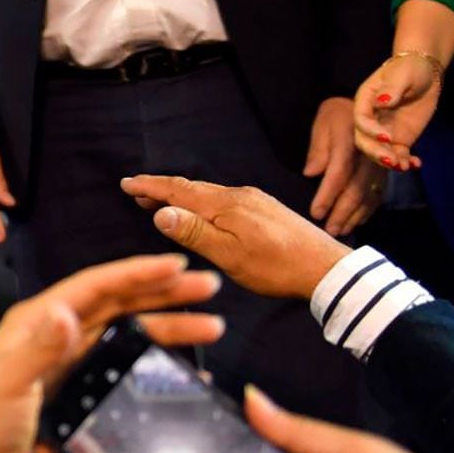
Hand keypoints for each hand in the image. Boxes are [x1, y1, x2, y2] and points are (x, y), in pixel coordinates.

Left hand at [0, 254, 224, 452]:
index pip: (95, 287)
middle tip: (209, 288)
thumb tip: (67, 313)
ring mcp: (68, 360)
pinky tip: (180, 362)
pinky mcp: (78, 387)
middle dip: (164, 294)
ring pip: (127, 331)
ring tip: (210, 325)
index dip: (137, 274)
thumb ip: (38, 349)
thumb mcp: (7, 384)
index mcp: (36, 320)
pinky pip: (124, 361)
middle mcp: (54, 333)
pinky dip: (154, 356)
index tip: (177, 266)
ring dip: (167, 326)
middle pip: (119, 304)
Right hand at [120, 174, 348, 299]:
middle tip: (137, 192)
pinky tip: (204, 213)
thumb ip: (194, 232)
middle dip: (162, 189)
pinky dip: (203, 202)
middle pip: (192, 188)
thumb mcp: (229, 255)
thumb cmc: (275, 267)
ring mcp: (254, 200)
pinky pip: (224, 199)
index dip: (150, 187)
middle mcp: (238, 194)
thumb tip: (161, 212)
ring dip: (183, 196)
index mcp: (224, 204)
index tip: (126, 183)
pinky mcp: (266, 210)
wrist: (327, 269)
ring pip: (209, 193)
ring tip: (163, 203)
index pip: (178, 190)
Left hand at [307, 96, 381, 234]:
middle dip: (343, 212)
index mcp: (350, 142)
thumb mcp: (323, 124)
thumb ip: (318, 149)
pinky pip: (379, 192)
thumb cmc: (336, 114)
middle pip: (357, 188)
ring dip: (356, 215)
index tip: (316, 213)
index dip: (327, 195)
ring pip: (370, 194)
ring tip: (342, 230)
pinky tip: (359, 220)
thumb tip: (310, 173)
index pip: (338, 173)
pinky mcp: (385, 169)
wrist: (367, 103)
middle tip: (330, 230)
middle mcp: (369, 155)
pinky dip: (369, 209)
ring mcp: (380, 164)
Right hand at [354, 54, 440, 172]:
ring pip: (380, 150)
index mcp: (366, 100)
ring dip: (390, 161)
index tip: (387, 137)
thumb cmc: (410, 69)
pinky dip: (405, 161)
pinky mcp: (400, 138)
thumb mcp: (403, 74)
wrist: (426, 74)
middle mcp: (371, 118)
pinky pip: (398, 154)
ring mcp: (384, 130)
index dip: (370, 130)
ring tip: (403, 166)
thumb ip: (392, 88)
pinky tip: (415, 164)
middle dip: (376, 152)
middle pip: (365, 139)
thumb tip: (382, 102)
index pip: (361, 119)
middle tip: (392, 160)